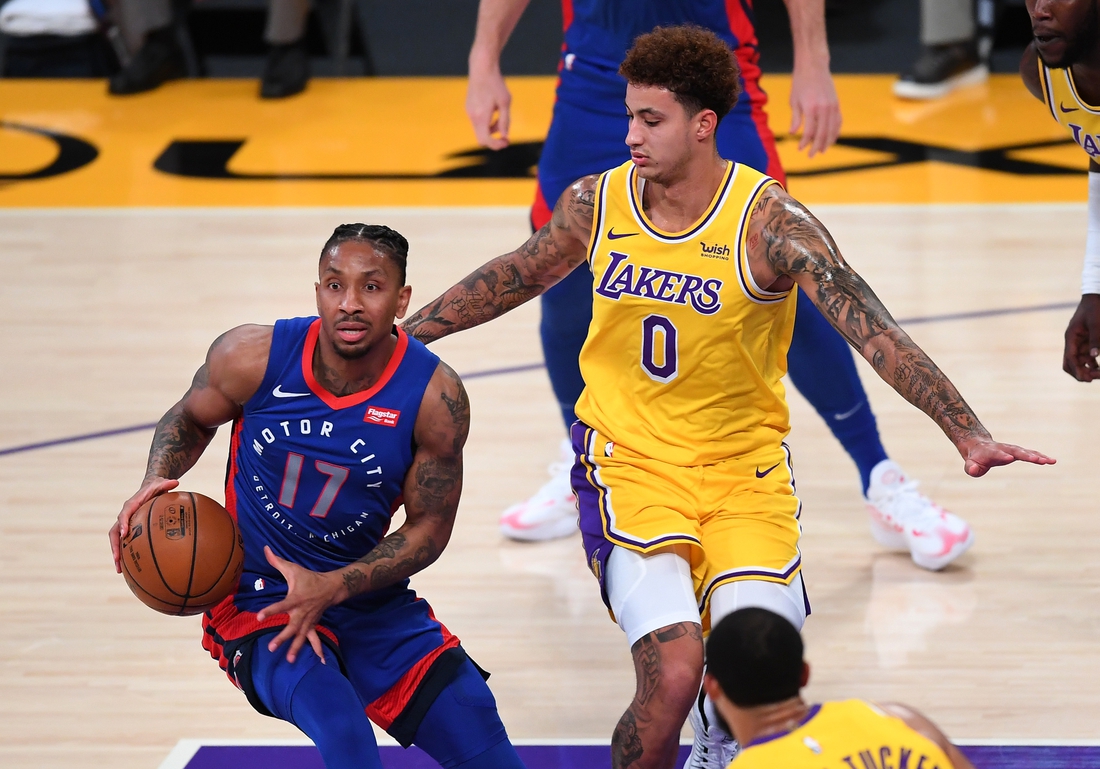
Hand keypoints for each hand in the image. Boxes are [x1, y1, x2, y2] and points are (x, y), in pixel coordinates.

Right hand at [110, 476, 179, 572]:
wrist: (149, 488)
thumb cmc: (156, 487)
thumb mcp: (161, 484)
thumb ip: (167, 483)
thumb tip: (176, 481)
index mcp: (131, 505)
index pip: (124, 514)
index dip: (123, 524)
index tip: (125, 534)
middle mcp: (125, 515)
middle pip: (115, 532)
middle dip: (115, 546)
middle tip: (117, 559)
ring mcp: (125, 524)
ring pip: (116, 540)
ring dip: (116, 555)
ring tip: (119, 570)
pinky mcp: (129, 530)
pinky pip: (124, 543)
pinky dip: (125, 554)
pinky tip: (129, 568)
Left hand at [256, 546, 341, 663]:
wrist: (332, 587)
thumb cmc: (309, 578)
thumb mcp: (293, 568)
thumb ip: (277, 561)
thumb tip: (265, 548)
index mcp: (295, 599)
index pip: (281, 605)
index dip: (270, 611)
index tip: (259, 616)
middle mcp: (302, 612)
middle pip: (291, 627)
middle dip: (283, 638)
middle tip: (272, 648)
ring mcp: (308, 620)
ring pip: (302, 636)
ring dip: (296, 648)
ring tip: (288, 660)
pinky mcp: (313, 625)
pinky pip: (315, 640)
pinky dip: (319, 651)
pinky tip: (322, 663)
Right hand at [466, 64, 510, 149]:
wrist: (482, 67)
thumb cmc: (495, 83)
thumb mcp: (505, 102)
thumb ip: (505, 121)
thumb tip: (505, 135)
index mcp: (481, 116)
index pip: (486, 140)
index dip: (496, 145)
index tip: (506, 142)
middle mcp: (472, 116)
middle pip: (481, 137)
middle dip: (494, 139)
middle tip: (506, 136)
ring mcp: (469, 111)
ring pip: (480, 129)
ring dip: (491, 129)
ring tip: (501, 115)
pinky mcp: (468, 107)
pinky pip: (477, 121)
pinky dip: (486, 121)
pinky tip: (493, 109)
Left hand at [789, 63, 840, 157]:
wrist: (814, 67)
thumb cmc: (800, 83)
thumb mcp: (794, 101)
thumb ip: (795, 118)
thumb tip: (793, 133)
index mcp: (811, 108)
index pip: (810, 132)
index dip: (805, 142)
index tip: (800, 149)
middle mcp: (824, 108)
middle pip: (822, 134)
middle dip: (816, 146)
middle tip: (811, 155)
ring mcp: (832, 106)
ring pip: (832, 129)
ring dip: (827, 142)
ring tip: (821, 150)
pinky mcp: (837, 104)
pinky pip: (838, 121)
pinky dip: (835, 131)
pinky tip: (831, 138)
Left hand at [958, 437, 1055, 477]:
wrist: (979, 446)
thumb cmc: (975, 459)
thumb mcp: (970, 465)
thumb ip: (971, 468)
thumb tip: (973, 470)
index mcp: (990, 452)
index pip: (996, 454)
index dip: (1002, 456)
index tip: (1009, 458)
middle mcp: (1003, 449)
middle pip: (1015, 451)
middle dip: (1025, 455)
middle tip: (1037, 459)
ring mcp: (1011, 449)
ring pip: (1025, 451)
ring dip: (1037, 456)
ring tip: (1050, 461)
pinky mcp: (1018, 452)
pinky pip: (1030, 453)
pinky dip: (1040, 456)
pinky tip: (1051, 461)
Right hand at [1063, 294, 1099, 381]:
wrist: (1096, 296)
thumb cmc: (1096, 308)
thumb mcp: (1096, 323)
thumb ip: (1096, 339)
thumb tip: (1094, 356)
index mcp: (1071, 337)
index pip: (1069, 358)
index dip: (1076, 370)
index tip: (1085, 379)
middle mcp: (1073, 341)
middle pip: (1071, 363)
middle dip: (1080, 372)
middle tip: (1094, 378)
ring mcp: (1079, 342)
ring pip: (1079, 362)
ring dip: (1087, 369)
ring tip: (1099, 374)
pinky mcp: (1087, 341)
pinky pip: (1087, 357)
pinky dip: (1092, 363)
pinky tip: (1099, 368)